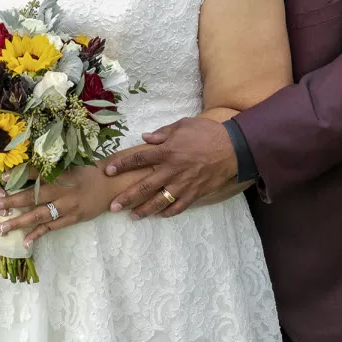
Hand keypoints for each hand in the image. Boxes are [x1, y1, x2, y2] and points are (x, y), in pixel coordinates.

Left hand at [0, 166, 112, 246]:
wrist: (111, 185)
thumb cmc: (88, 172)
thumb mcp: (70, 165)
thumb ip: (50, 169)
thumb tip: (25, 169)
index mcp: (60, 174)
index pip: (37, 173)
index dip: (20, 175)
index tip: (2, 178)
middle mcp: (62, 191)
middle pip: (32, 197)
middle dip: (11, 202)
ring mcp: (67, 207)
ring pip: (39, 216)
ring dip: (18, 222)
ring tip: (1, 228)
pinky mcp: (72, 219)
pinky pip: (52, 228)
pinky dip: (38, 234)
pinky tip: (25, 241)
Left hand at [102, 117, 236, 219]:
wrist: (233, 148)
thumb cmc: (207, 133)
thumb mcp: (183, 125)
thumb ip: (163, 133)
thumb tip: (145, 138)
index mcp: (167, 152)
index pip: (139, 159)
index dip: (122, 165)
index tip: (108, 171)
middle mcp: (172, 170)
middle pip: (144, 187)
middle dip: (127, 198)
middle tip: (113, 206)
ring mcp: (183, 184)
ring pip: (159, 201)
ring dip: (144, 210)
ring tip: (132, 216)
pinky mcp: (195, 193)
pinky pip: (178, 207)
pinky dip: (167, 212)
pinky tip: (159, 215)